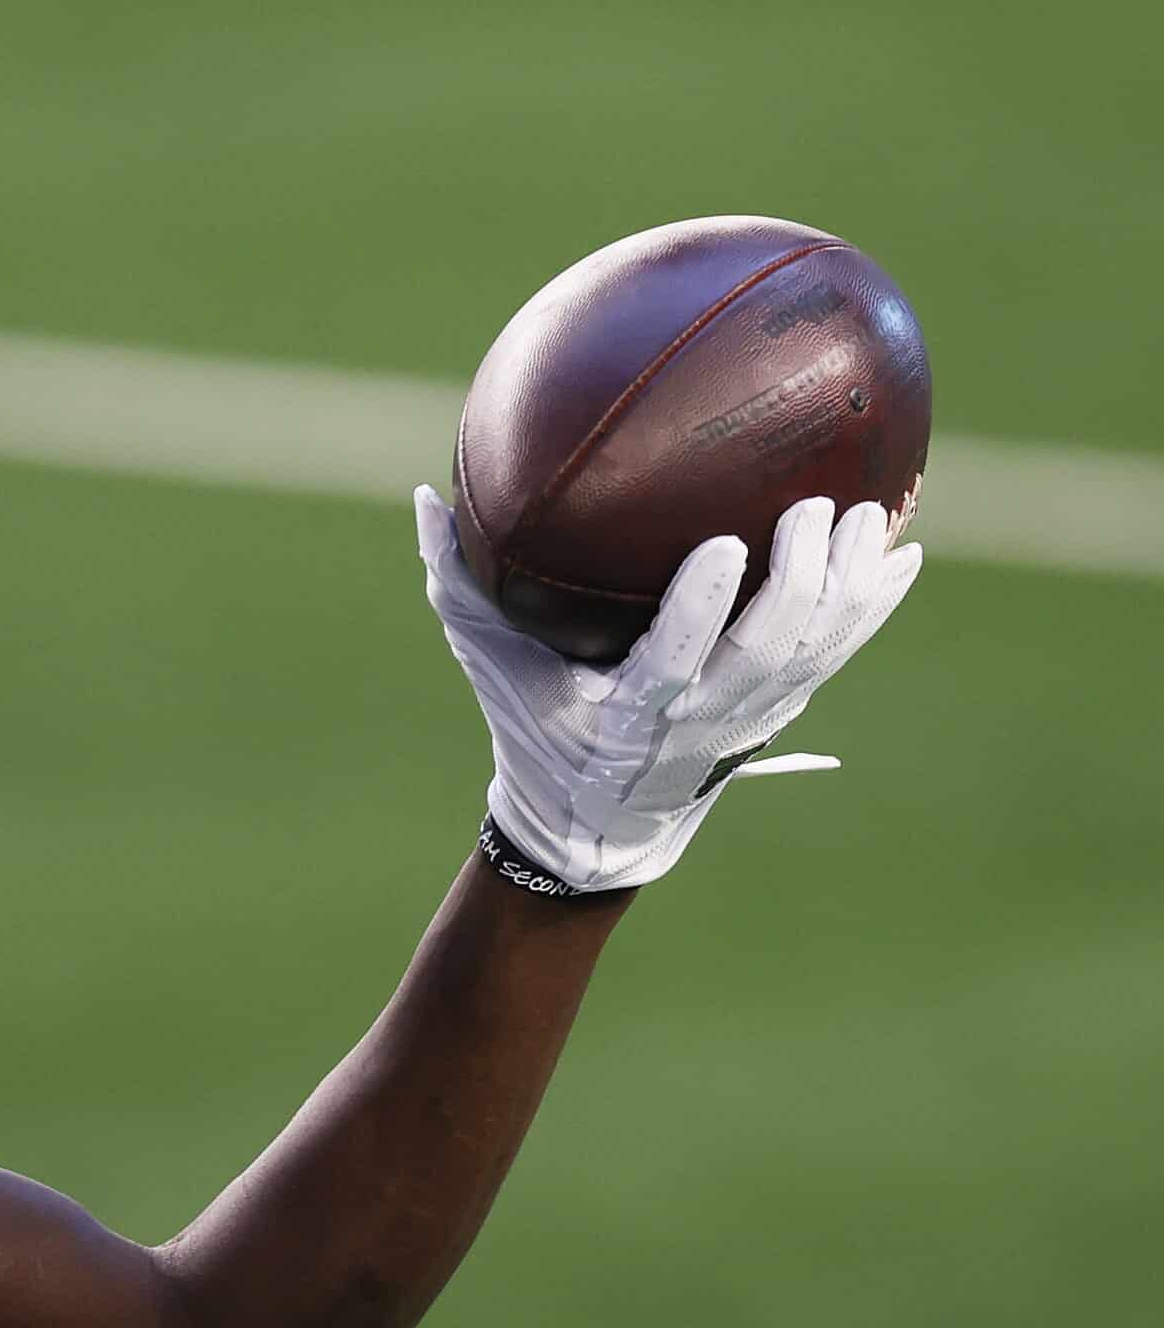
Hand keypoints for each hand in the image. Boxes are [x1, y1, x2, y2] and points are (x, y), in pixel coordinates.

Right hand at [416, 486, 922, 890]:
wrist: (598, 830)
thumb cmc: (535, 732)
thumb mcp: (491, 667)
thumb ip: (458, 587)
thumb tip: (425, 497)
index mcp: (631, 712)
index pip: (675, 658)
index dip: (705, 606)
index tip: (727, 543)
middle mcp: (703, 718)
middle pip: (769, 650)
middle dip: (802, 580)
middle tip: (814, 507)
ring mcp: (750, 717)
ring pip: (816, 651)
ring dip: (849, 586)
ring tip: (869, 515)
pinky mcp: (778, 709)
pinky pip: (838, 655)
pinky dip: (873, 608)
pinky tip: (901, 555)